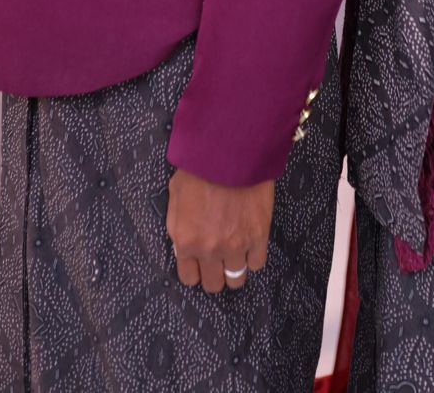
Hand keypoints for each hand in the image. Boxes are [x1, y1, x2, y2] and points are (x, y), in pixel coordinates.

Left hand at [167, 169, 273, 292]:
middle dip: (214, 273)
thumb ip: (178, 226)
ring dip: (235, 268)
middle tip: (218, 259)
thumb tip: (183, 245)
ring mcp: (236, 245)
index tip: (200, 262)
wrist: (229, 150)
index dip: (195, 270)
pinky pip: (258, 263)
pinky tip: (251, 245)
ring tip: (236, 254)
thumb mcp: (175, 196)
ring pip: (236, 279)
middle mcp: (210, 250)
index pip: (189, 278)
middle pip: (213, 284)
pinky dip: (254, 257)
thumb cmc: (200, 167)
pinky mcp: (258, 235)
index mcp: (186, 241)